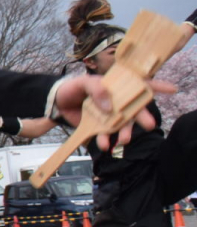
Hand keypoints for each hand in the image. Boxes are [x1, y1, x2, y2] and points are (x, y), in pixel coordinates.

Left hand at [53, 76, 175, 149]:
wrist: (54, 102)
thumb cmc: (72, 88)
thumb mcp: (83, 82)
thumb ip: (97, 89)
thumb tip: (109, 106)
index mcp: (117, 88)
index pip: (139, 85)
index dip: (157, 86)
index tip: (172, 89)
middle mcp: (117, 102)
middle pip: (135, 110)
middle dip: (144, 118)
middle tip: (149, 125)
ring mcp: (109, 115)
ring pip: (123, 126)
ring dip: (125, 133)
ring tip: (121, 140)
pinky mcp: (98, 126)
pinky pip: (105, 135)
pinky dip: (105, 140)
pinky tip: (102, 144)